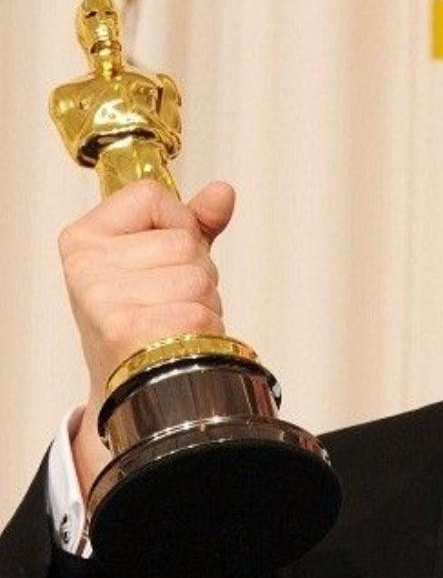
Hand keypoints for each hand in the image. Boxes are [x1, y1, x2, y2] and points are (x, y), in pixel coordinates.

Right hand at [57, 179, 235, 498]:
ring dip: (202, 304)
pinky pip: (198, 316)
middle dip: (197, 272)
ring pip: (198, 278)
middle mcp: (86, 266)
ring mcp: (102, 299)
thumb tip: (222, 192)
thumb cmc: (142, 317)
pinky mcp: (126, 332)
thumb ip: (192, 223)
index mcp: (85, 237)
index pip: (154, 197)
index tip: (161, 255)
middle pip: (185, 242)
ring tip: (172, 321)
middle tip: (169, 300)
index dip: (178, 224)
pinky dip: (202, 331)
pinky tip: (176, 342)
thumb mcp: (160, 260)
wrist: (129, 385)